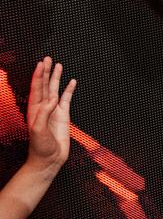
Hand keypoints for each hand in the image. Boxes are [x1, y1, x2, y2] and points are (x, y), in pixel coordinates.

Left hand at [25, 58, 74, 175]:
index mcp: (34, 110)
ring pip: (55, 89)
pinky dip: (69, 89)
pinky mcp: (63, 115)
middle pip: (45, 85)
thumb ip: (44, 113)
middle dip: (46, 72)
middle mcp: (43, 108)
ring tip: (58, 65)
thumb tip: (53, 98)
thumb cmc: (40, 148)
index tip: (42, 63)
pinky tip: (72, 82)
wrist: (49, 160)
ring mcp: (54, 111)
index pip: (37, 88)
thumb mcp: (38, 130)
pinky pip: (67, 99)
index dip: (39, 75)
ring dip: (56, 77)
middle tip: (48, 59)